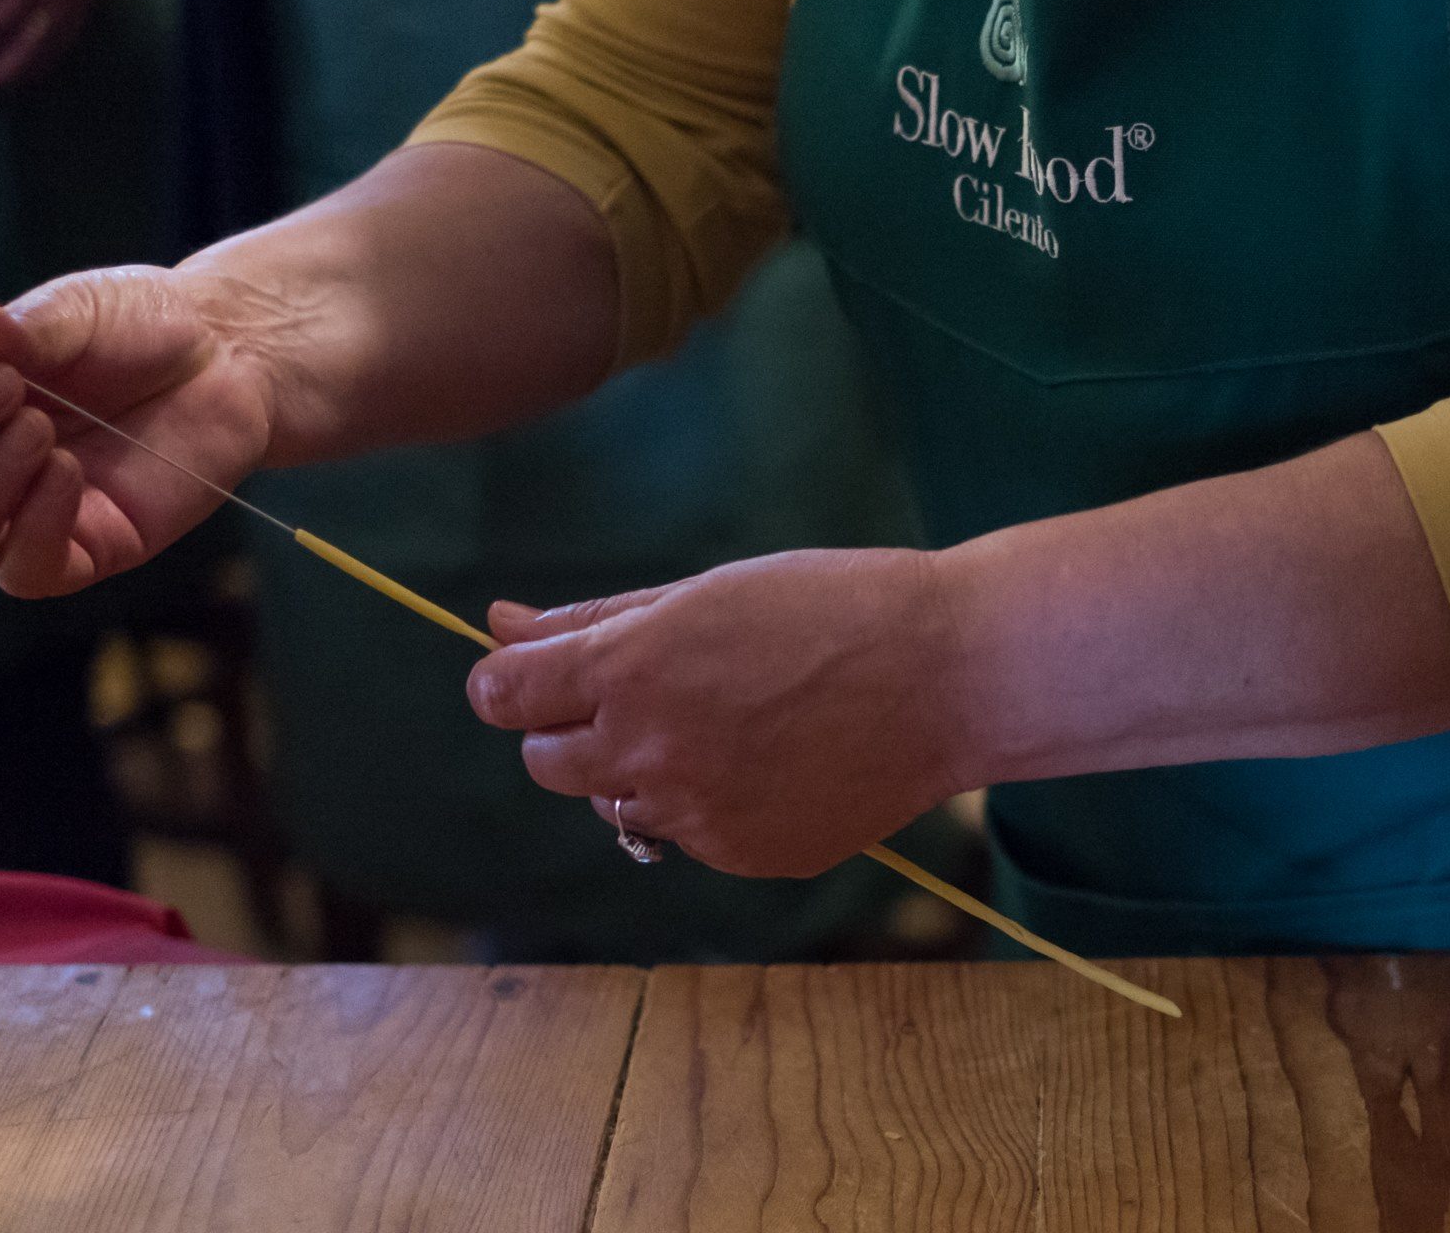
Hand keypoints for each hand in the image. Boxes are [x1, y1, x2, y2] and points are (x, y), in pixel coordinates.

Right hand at [0, 266, 297, 596]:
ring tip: (38, 432)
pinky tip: (68, 475)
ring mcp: (22, 513)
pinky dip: (32, 527)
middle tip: (8, 386)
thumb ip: (25, 329)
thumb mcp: (78, 312)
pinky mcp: (85, 549)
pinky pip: (26, 571)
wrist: (231, 356)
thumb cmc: (139, 329)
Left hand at [466, 550, 971, 877]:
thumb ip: (593, 621)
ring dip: (640, 768)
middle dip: (569, 728)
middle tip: (639, 692)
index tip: (528, 675)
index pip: (504, 696)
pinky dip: (707, 803)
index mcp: (631, 671)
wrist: (949, 677)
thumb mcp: (704, 593)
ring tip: (724, 721)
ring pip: (617, 803)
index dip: (508, 682)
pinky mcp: (745, 856)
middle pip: (545, 761)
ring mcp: (698, 815)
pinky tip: (768, 760)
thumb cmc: (832, 609)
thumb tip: (499, 625)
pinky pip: (690, 836)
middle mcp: (650, 752)